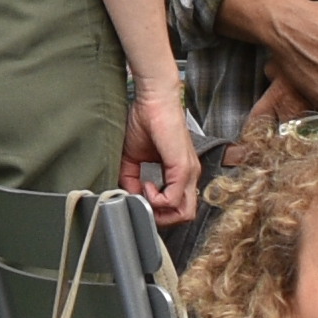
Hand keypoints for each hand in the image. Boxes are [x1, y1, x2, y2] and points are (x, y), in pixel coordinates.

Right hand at [122, 89, 198, 220]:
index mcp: (180, 173)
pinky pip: (175, 198)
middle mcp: (189, 175)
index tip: (140, 197)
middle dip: (161, 218)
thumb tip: (128, 195)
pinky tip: (146, 185)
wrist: (153, 100)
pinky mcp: (183, 167)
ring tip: (144, 193)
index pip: (178, 207)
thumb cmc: (145, 121)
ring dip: (160, 211)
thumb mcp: (133, 157)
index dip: (158, 210)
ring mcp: (189, 172)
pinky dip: (157, 199)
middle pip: (185, 215)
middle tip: (144, 203)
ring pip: (185, 212)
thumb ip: (131, 179)